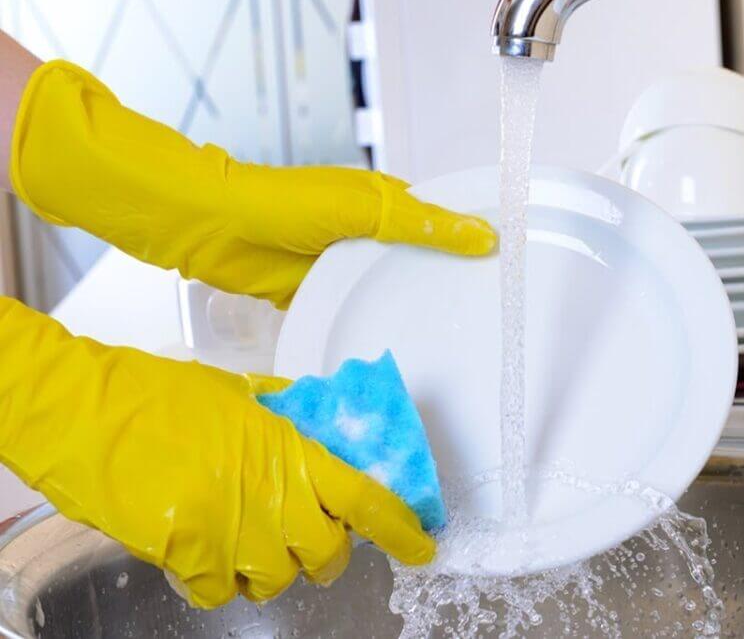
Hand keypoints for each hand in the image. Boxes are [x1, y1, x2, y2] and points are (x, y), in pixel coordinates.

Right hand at [0, 297, 433, 608]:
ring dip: (270, 565)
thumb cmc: (154, 393)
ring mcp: (229, 529)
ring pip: (277, 579)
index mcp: (287, 448)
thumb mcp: (236, 393)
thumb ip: (284, 418)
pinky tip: (203, 553)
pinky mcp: (187, 555)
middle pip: (327, 552)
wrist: (80, 409)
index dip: (399, 529)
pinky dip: (217, 580)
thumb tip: (317, 430)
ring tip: (245, 538)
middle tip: (309, 536)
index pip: (364, 498)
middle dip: (326, 552)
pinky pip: (220, 592)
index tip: (420, 545)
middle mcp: (269, 493)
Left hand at [8, 60, 496, 307]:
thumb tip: (482, 235)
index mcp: (384, 201)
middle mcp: (369, 233)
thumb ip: (422, 223)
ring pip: (389, 289)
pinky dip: (373, 323)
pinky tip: (400, 344)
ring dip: (411, 306)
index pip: (442, 218)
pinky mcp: (318, 293)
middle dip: (447, 282)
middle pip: (420, 259)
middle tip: (488, 314)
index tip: (509, 265)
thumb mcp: (364, 208)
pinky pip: (355, 311)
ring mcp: (343, 265)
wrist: (213, 230)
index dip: (473, 238)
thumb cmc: (283, 204)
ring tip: (453, 338)